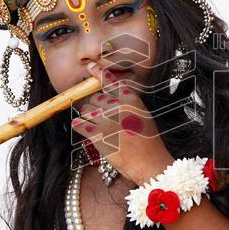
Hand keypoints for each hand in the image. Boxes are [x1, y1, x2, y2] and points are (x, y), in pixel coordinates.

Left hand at [72, 62, 172, 184]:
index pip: (111, 81)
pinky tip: (82, 128)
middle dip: (94, 106)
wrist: (149, 163)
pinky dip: (78, 125)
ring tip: (97, 127)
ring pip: (85, 110)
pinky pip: (79, 124)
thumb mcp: (142, 116)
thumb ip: (126, 104)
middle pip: (95, 98)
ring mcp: (107, 120)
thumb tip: (105, 100)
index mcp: (131, 99)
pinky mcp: (98, 135)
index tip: (90, 66)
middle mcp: (119, 106)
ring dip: (87, 117)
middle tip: (100, 118)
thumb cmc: (148, 142)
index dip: (98, 73)